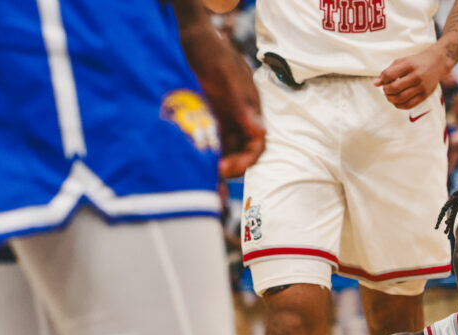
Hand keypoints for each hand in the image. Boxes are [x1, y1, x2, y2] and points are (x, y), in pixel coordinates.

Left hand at [179, 25, 265, 177]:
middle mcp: (244, 115)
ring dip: (225, 160)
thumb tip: (260, 131)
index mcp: (252, 109)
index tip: (228, 168)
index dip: (247, 159)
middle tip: (217, 173)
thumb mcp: (228, 78)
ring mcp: (230, 115)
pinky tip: (203, 159)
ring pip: (233, 145)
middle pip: (246, 148)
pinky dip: (214, 149)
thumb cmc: (214, 54)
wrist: (197, 39)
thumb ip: (243, 105)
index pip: (257, 142)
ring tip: (209, 171)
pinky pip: (219, 137)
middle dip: (236, 164)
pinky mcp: (216, 114)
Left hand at [375, 45, 449, 109]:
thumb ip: (388, 71)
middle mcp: (416, 76)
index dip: (383, 80)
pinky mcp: (424, 95)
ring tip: (390, 96)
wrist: (436, 63)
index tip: (384, 81)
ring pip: (401, 98)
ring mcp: (421, 87)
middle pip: (394, 88)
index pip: (389, 75)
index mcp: (408, 65)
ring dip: (391, 99)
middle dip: (386, 91)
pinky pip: (409, 105)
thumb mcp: (402, 62)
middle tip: (386, 90)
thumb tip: (376, 84)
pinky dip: (400, 105)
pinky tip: (397, 101)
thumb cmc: (416, 62)